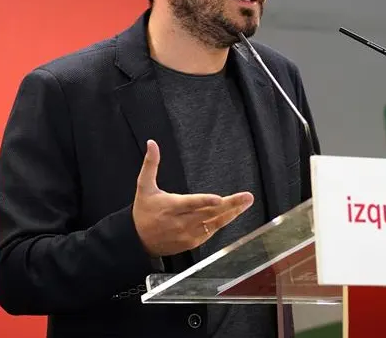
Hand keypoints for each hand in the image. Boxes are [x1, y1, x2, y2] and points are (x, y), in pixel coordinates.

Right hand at [132, 140, 253, 256]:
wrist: (138, 241)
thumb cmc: (143, 211)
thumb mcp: (143, 186)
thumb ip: (150, 164)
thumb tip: (152, 143)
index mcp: (170, 207)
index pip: (190, 204)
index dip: (205, 201)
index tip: (220, 199)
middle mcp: (180, 222)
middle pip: (209, 213)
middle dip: (231, 205)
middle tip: (247, 197)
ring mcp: (188, 234)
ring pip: (214, 223)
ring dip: (232, 213)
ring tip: (246, 203)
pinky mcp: (192, 242)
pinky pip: (211, 231)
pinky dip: (222, 221)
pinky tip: (233, 212)